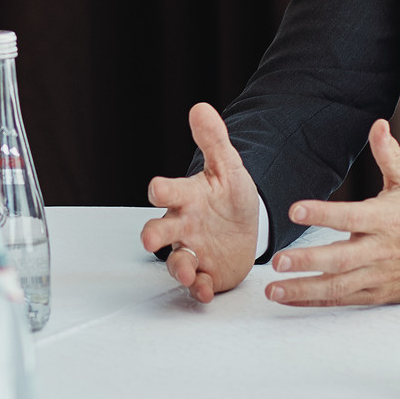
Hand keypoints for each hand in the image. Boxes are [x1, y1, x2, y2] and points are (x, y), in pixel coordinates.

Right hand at [141, 103, 263, 301]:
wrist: (248, 225)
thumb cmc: (229, 195)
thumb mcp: (228, 167)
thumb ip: (214, 140)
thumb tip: (201, 107)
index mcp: (185, 198)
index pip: (166, 191)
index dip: (160, 190)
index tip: (157, 189)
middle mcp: (182, 226)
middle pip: (158, 231)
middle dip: (153, 236)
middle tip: (150, 240)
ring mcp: (192, 250)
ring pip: (177, 262)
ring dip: (180, 268)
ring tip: (188, 273)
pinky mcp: (207, 272)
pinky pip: (199, 284)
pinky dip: (201, 290)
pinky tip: (207, 291)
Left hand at [263, 120, 399, 306]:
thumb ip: (389, 155)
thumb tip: (378, 126)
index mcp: (385, 219)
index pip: (350, 216)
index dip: (322, 214)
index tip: (296, 210)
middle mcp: (380, 250)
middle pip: (341, 258)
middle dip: (308, 261)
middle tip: (278, 260)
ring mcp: (378, 275)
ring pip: (339, 285)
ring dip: (304, 288)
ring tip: (275, 287)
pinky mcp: (378, 293)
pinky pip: (343, 299)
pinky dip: (315, 300)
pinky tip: (290, 298)